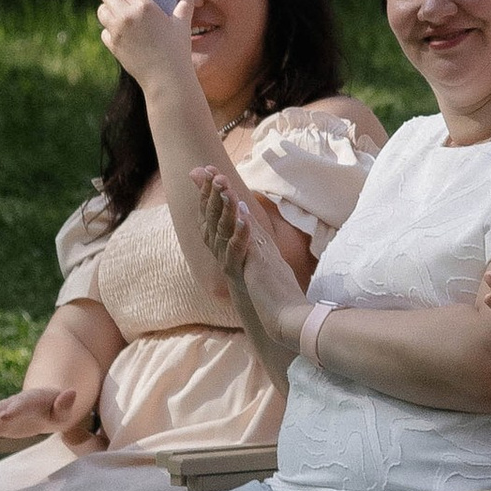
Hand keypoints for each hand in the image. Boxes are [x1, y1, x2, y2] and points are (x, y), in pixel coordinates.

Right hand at [0, 384, 90, 448]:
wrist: (45, 408)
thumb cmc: (57, 409)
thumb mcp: (63, 409)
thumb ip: (65, 404)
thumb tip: (72, 393)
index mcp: (30, 400)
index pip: (21, 404)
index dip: (13, 410)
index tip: (4, 416)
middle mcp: (13, 405)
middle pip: (0, 409)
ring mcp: (4, 415)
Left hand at [98, 0, 189, 81]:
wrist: (166, 78)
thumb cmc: (177, 49)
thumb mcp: (182, 24)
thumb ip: (185, 2)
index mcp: (144, 6)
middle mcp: (126, 16)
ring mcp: (117, 32)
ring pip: (101, 12)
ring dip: (106, 8)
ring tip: (115, 9)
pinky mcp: (113, 45)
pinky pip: (104, 31)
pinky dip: (109, 28)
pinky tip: (118, 30)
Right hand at [193, 166, 304, 339]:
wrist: (284, 321)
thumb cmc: (276, 290)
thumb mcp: (263, 255)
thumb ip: (251, 235)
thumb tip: (244, 210)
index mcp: (230, 250)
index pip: (214, 217)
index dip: (209, 194)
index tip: (206, 169)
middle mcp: (226, 258)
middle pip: (210, 222)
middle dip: (210, 195)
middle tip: (208, 171)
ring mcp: (232, 269)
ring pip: (220, 235)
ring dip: (223, 209)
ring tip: (225, 186)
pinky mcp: (243, 279)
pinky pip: (237, 254)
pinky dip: (240, 235)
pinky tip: (243, 217)